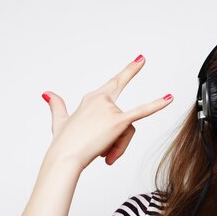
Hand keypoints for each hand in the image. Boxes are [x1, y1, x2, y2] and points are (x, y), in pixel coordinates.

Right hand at [42, 54, 172, 168]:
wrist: (65, 157)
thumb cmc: (64, 143)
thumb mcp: (60, 121)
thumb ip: (58, 106)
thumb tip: (47, 93)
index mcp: (91, 99)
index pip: (112, 85)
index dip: (126, 73)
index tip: (139, 61)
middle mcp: (101, 100)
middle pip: (124, 114)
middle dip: (131, 70)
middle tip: (143, 58)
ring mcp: (110, 109)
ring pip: (128, 129)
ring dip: (119, 147)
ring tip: (106, 158)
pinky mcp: (118, 121)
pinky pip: (141, 112)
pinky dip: (157, 105)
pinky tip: (169, 98)